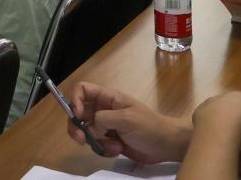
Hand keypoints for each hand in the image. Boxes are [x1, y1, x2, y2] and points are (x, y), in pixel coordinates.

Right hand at [68, 83, 188, 164]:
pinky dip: (103, 149)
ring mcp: (106, 126)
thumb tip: (91, 128)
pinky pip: (96, 145)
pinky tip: (117, 150)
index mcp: (108, 98)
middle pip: (78, 114)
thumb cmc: (148, 126)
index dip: (75, 101)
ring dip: (96, 142)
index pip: (82, 90)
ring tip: (113, 146)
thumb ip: (103, 119)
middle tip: (82, 139)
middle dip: (78, 127)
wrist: (165, 145)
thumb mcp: (126, 118)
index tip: (79, 117)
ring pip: (86, 132)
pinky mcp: (109, 141)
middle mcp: (103, 110)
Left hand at [191, 91, 240, 175]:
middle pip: (235, 110)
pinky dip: (209, 128)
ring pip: (219, 113)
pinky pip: (206, 120)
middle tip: (238, 140)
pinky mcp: (199, 109)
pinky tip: (212, 139)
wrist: (220, 126)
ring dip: (221, 125)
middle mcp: (230, 95)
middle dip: (236, 123)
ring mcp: (213, 100)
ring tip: (224, 141)